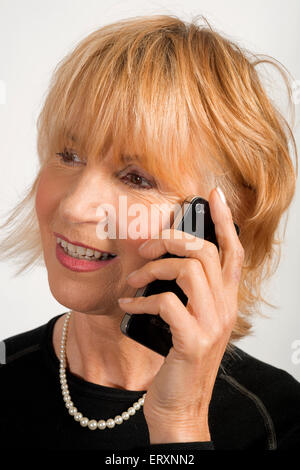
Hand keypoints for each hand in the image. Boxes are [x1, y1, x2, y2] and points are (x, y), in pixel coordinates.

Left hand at [118, 187, 243, 442]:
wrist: (180, 405)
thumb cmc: (180, 358)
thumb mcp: (190, 319)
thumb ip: (187, 292)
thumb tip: (164, 260)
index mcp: (225, 299)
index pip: (233, 251)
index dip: (224, 221)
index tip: (213, 195)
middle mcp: (224, 308)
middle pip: (206, 253)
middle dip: (172, 241)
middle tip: (147, 249)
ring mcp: (211, 325)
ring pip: (188, 270)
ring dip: (154, 269)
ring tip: (134, 280)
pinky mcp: (192, 341)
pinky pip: (166, 302)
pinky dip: (141, 300)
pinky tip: (129, 306)